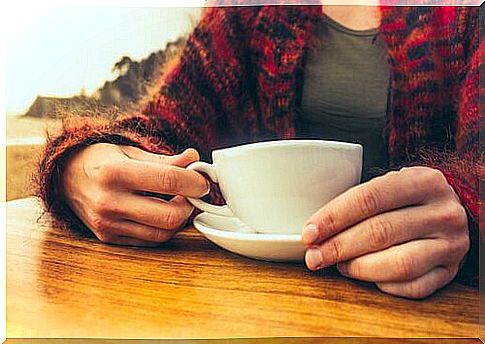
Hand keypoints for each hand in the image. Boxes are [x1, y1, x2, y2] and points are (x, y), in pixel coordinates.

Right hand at [62, 143, 208, 245]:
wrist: (65, 178)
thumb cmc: (101, 161)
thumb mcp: (130, 152)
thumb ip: (164, 160)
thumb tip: (194, 160)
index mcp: (115, 173)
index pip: (169, 180)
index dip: (194, 181)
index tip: (202, 180)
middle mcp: (109, 202)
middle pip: (169, 216)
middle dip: (190, 205)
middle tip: (192, 194)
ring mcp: (107, 224)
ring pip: (163, 233)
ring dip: (180, 219)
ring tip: (178, 202)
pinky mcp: (109, 238)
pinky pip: (150, 240)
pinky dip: (163, 228)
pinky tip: (161, 213)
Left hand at [302, 167, 469, 298]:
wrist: (447, 213)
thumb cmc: (405, 199)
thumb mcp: (388, 185)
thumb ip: (356, 200)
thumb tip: (313, 230)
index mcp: (423, 181)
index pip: (369, 198)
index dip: (334, 217)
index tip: (309, 233)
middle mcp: (443, 212)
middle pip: (380, 232)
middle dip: (338, 247)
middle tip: (314, 256)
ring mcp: (451, 244)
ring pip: (398, 264)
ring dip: (359, 268)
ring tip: (339, 265)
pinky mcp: (451, 271)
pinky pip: (413, 287)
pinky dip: (384, 285)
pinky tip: (367, 276)